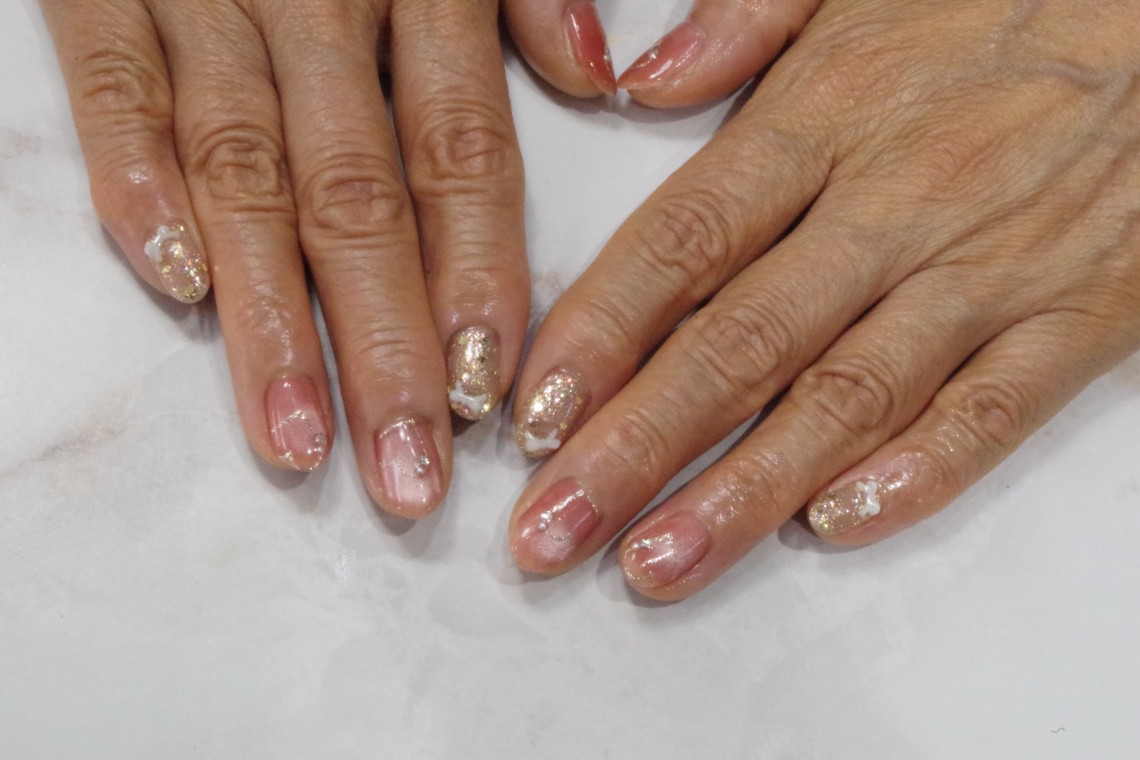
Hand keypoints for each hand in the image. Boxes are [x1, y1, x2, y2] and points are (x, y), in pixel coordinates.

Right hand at [40, 0, 527, 516]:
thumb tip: (598, 82)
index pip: (463, 155)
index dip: (477, 277)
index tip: (486, 397)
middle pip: (361, 196)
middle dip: (385, 344)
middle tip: (407, 475)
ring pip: (247, 170)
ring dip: (273, 315)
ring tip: (299, 440)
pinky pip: (117, 83)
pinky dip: (138, 179)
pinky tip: (177, 284)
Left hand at [506, 0, 1139, 598]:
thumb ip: (743, 19)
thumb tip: (638, 79)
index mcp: (829, 116)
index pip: (683, 242)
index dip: (598, 335)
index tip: (530, 416)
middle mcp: (895, 205)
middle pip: (739, 344)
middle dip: (634, 448)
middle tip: (552, 530)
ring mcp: (988, 271)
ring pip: (847, 400)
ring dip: (742, 494)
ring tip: (656, 564)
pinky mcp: (1077, 319)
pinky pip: (989, 415)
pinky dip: (912, 478)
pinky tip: (829, 528)